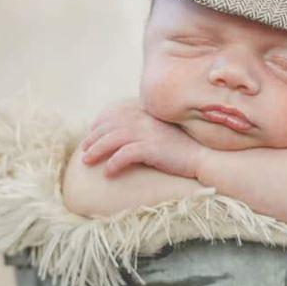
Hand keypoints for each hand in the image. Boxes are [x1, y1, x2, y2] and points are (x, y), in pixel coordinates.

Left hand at [80, 99, 204, 178]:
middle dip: (93, 138)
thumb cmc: (182, 147)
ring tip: (88, 161)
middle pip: (110, 125)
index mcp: (147, 113)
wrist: (202, 157)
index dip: (100, 122)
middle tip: (84, 150)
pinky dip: (113, 164)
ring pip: (112, 139)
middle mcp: (145, 120)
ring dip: (97, 150)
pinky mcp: (151, 148)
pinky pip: (124, 155)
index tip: (92, 133)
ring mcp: (148, 133)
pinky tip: (108, 173)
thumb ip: (146, 126)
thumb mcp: (162, 131)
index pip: (115, 112)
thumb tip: (127, 133)